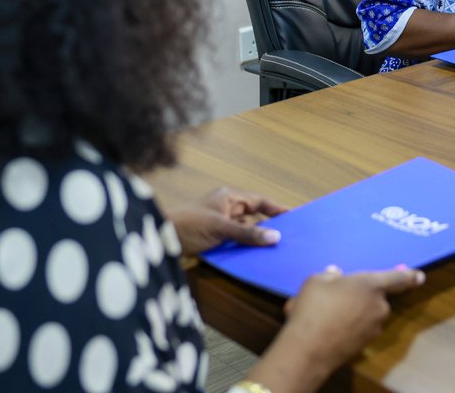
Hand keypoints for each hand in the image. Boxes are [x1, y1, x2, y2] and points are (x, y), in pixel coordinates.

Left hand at [168, 186, 287, 254]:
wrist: (160, 237)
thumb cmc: (188, 225)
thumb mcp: (221, 228)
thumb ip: (248, 233)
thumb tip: (276, 237)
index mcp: (229, 197)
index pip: (259, 201)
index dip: (276, 209)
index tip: (294, 217)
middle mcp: (226, 207)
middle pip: (254, 215)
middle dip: (269, 225)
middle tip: (289, 236)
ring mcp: (219, 222)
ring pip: (245, 229)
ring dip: (256, 238)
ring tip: (275, 249)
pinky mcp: (213, 237)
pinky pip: (235, 240)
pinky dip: (244, 246)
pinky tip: (254, 256)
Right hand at [277, 266, 424, 378]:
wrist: (309, 349)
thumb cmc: (314, 307)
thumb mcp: (316, 281)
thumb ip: (330, 276)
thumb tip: (335, 274)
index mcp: (370, 285)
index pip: (396, 278)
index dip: (409, 276)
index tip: (420, 276)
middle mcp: (378, 306)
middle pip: (375, 297)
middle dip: (361, 296)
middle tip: (336, 296)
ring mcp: (373, 327)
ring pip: (366, 314)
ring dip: (353, 312)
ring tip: (326, 314)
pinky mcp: (365, 344)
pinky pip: (359, 329)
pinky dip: (348, 327)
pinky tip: (327, 328)